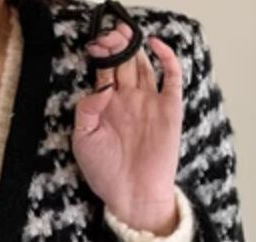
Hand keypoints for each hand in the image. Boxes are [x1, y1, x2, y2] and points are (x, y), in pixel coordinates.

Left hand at [72, 21, 183, 234]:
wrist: (132, 194)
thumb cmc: (105, 172)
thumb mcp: (83, 141)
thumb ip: (86, 111)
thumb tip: (100, 86)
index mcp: (106, 107)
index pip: (104, 71)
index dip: (100, 54)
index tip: (94, 45)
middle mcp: (128, 100)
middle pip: (124, 62)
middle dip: (117, 45)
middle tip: (111, 33)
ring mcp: (149, 102)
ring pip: (144, 65)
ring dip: (135, 47)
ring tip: (126, 33)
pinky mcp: (169, 108)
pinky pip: (172, 76)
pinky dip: (166, 57)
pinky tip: (154, 45)